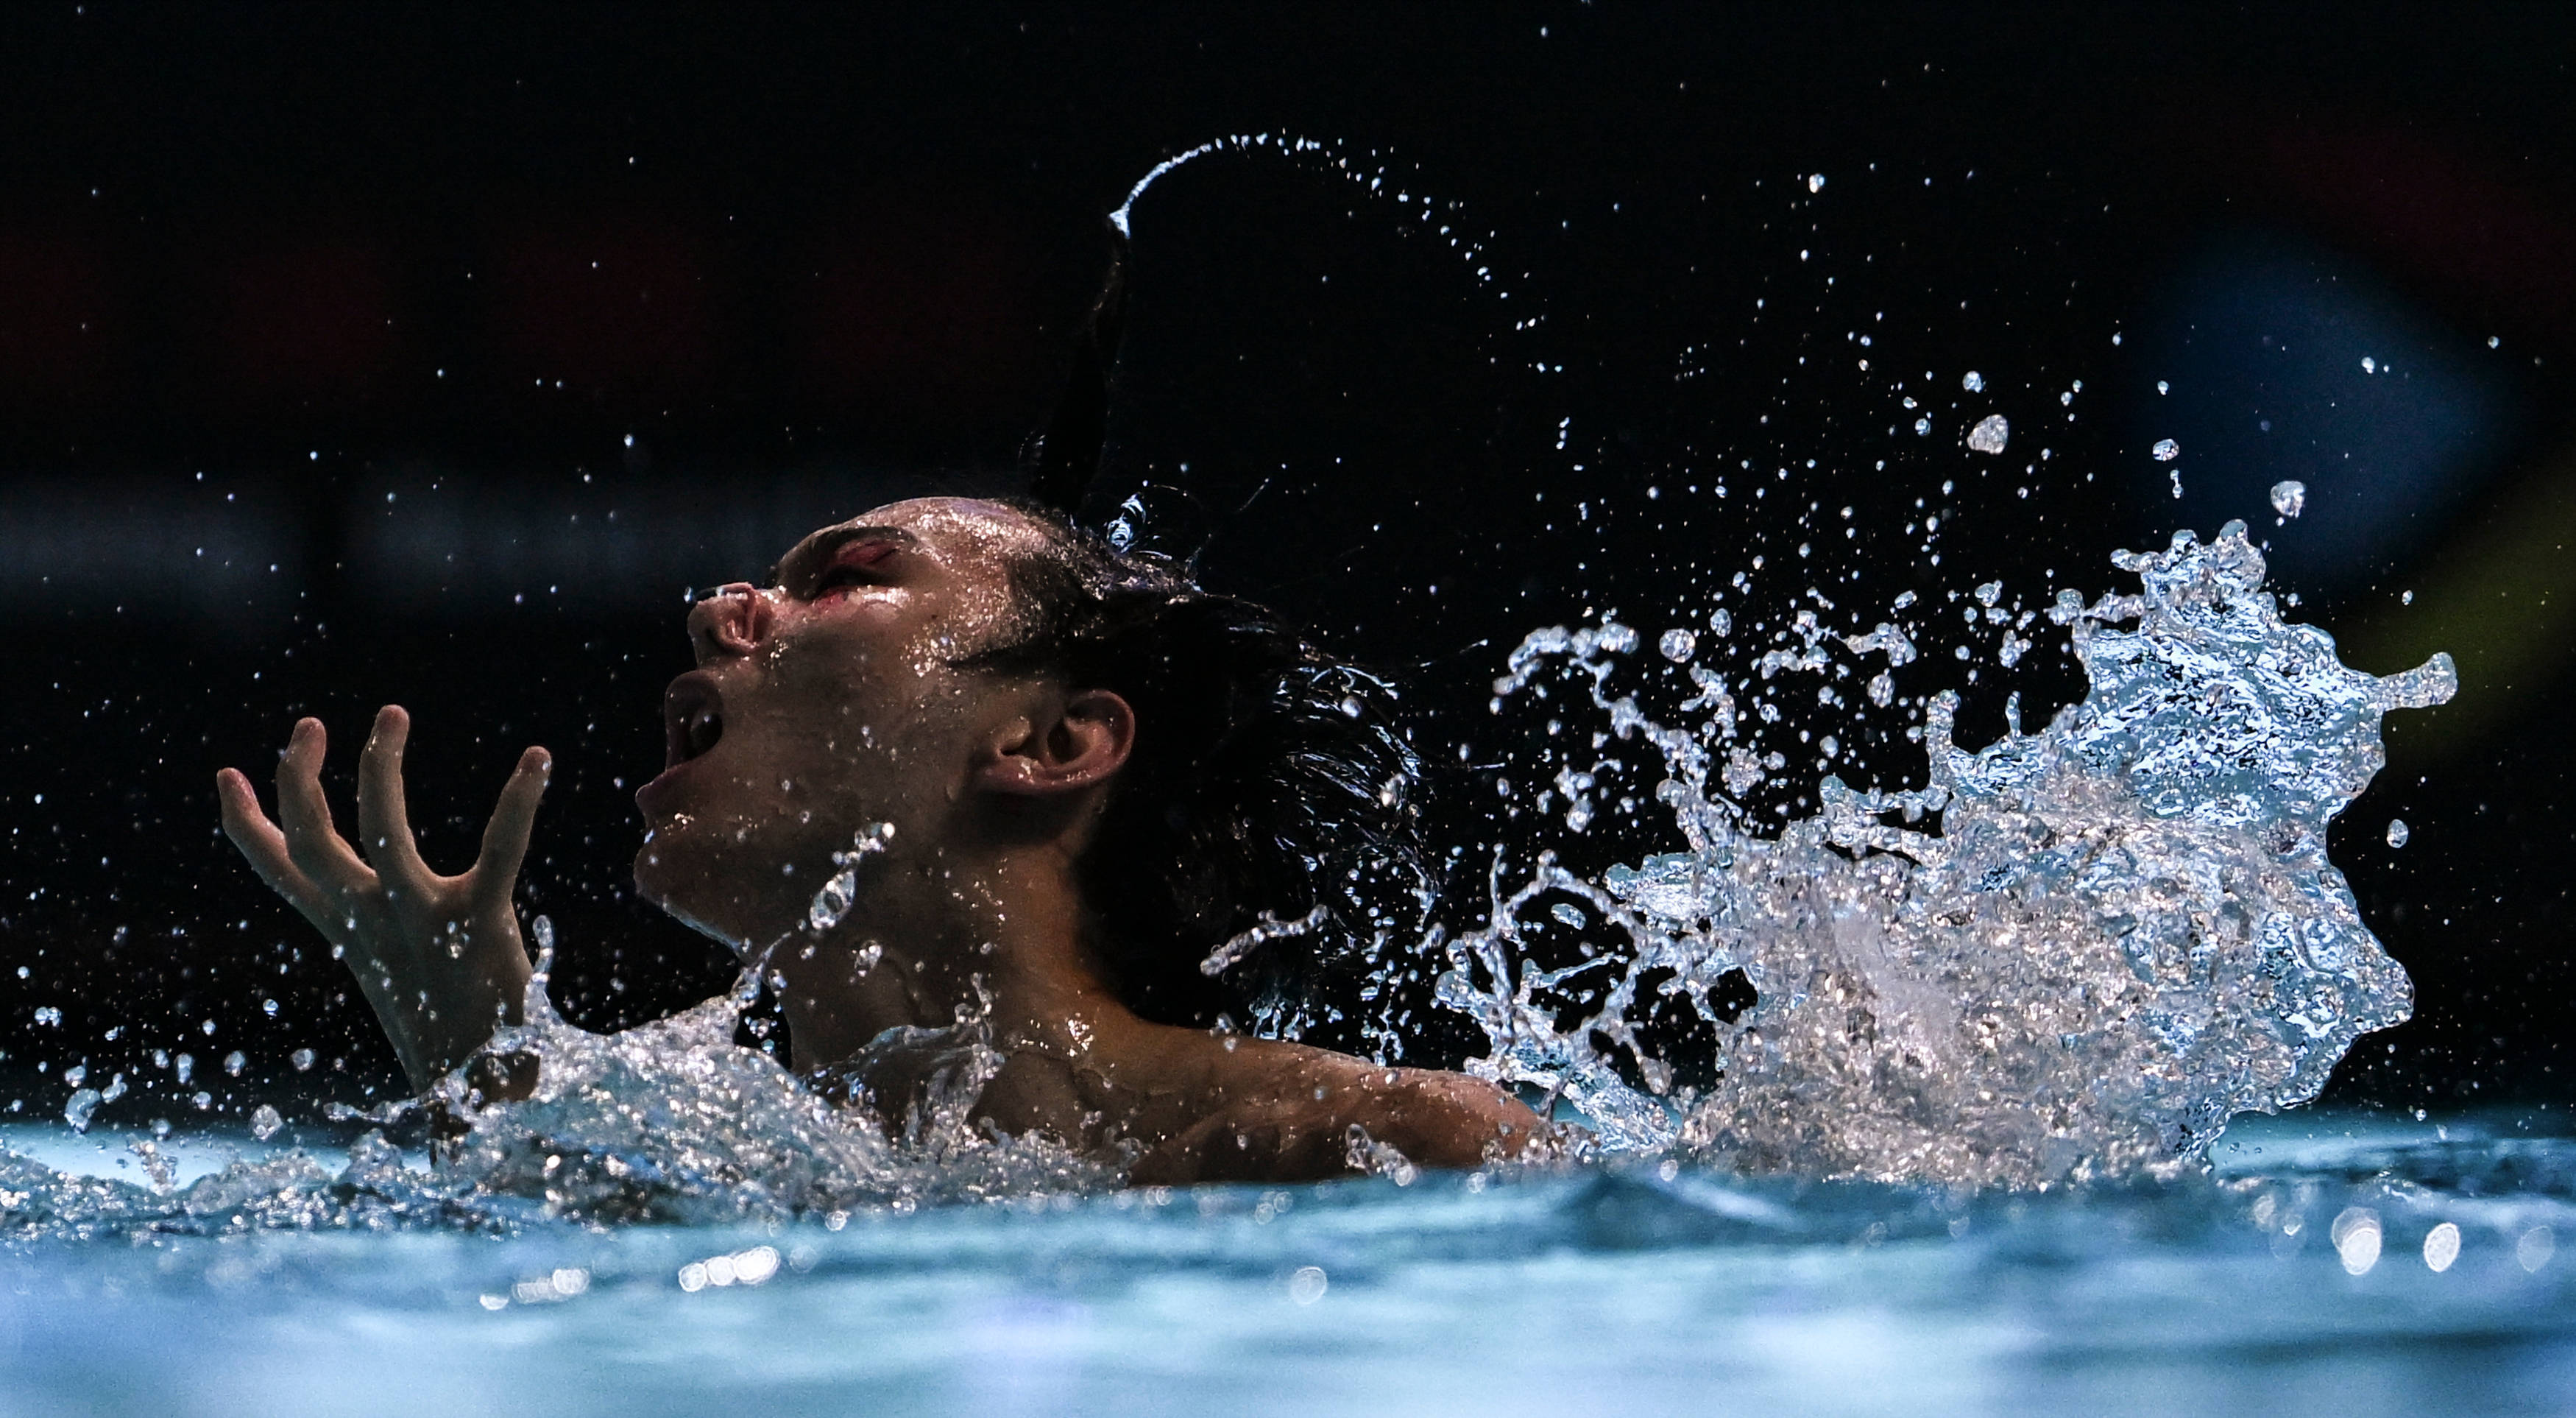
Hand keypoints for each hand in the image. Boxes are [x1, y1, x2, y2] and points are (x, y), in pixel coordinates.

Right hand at [216, 706, 549, 1091]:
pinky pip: (500, 848)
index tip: (228, 775)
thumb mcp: (410, 1005)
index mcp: (353, 936)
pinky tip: (539, 758)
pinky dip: (519, 802)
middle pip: (313, 841)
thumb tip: (392, 1031)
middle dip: (299, 781)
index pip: (284, 873)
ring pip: (379, 828)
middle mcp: (374, 922)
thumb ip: (400, 989)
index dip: (250, 826)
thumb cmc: (455, 1060)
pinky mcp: (481, 920)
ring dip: (378, 768)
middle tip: (308, 725)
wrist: (490, 1101)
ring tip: (390, 714)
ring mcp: (421, 919)